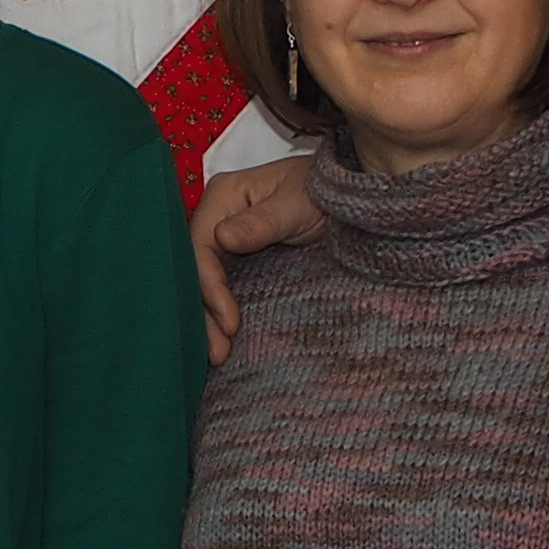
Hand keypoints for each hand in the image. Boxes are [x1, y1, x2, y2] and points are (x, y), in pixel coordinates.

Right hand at [189, 158, 322, 353]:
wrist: (352, 201)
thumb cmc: (325, 193)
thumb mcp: (298, 204)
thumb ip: (261, 222)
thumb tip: (223, 238)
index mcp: (223, 196)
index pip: (200, 246)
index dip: (209, 286)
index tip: (229, 321)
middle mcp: (217, 220)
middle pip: (196, 269)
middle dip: (203, 311)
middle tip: (216, 352)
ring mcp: (226, 242)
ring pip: (206, 284)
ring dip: (209, 319)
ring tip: (217, 355)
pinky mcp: (239, 262)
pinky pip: (223, 289)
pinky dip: (221, 314)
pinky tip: (224, 339)